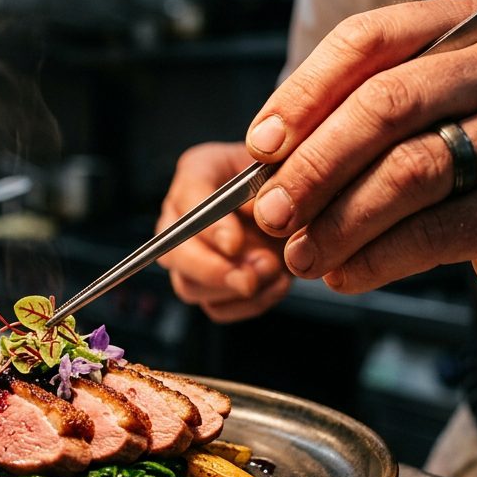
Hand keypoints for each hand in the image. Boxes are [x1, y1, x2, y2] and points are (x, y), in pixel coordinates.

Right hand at [156, 142, 292, 322]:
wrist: (304, 205)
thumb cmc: (291, 178)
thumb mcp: (286, 168)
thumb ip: (273, 183)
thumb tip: (260, 216)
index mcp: (198, 171)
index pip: (188, 199)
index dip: (209, 227)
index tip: (234, 244)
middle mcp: (183, 214)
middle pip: (173, 251)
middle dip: (213, 269)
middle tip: (252, 275)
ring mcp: (191, 255)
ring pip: (189, 286)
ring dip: (233, 288)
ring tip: (273, 271)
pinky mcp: (210, 286)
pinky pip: (216, 308)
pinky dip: (248, 305)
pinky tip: (276, 284)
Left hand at [242, 0, 476, 328]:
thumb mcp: (430, 117)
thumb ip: (358, 120)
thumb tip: (266, 159)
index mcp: (472, 22)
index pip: (368, 40)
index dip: (302, 94)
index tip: (259, 146)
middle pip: (385, 104)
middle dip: (313, 164)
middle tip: (270, 211)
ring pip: (409, 170)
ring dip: (338, 221)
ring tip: (301, 254)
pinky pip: (437, 230)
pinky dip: (377, 257)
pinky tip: (345, 273)